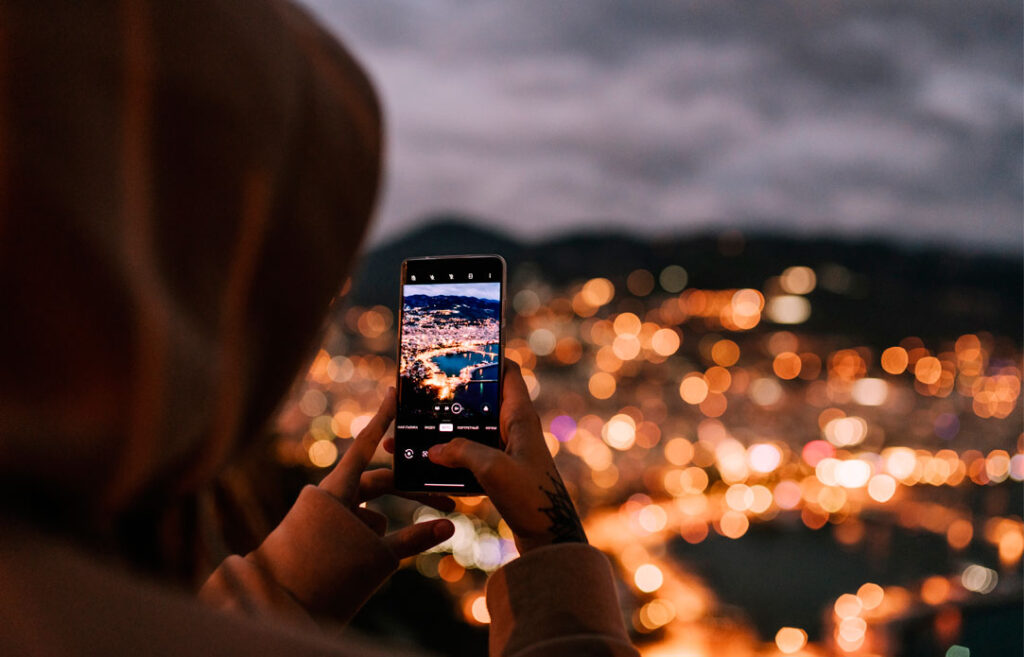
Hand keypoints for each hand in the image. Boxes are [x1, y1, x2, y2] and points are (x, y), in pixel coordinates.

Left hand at [318, 388, 454, 558]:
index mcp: (337, 488)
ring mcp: (325, 516)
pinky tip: (366, 562)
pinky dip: (368, 541)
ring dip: (385, 528)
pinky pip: (354, 527)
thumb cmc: (324, 575)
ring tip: (384, 555)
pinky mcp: (321, 534)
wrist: (278, 603)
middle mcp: (330, 496)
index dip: (382, 417)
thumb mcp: (377, 558)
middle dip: (412, 494)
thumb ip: (415, 539)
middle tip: (447, 503)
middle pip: (380, 483)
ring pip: (368, 511)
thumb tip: (451, 527)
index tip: (393, 391)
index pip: (367, 443)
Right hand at [427, 360, 586, 553]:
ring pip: (471, 433)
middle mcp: (515, 430)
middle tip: (420, 395)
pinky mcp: (500, 474)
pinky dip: (449, 460)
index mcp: (520, 417)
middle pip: (481, 402)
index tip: (459, 352)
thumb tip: (433, 450)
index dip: (488, 359)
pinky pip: (470, 459)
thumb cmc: (530, 498)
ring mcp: (508, 452)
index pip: (508, 373)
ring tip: (410, 434)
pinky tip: (424, 466)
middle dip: (452, 399)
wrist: (550, 539)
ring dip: (444, 433)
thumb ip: (462, 451)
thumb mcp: (493, 469)